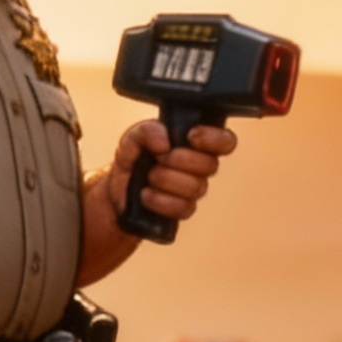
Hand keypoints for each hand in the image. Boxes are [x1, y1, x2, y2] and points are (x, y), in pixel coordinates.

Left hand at [106, 118, 236, 229]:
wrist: (116, 191)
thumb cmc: (132, 160)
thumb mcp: (132, 138)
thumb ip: (146, 130)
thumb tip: (164, 141)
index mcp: (194, 144)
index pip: (225, 141)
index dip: (215, 139)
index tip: (191, 137)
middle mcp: (199, 167)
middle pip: (210, 165)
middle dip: (180, 160)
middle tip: (157, 158)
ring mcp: (194, 190)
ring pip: (197, 187)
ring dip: (167, 180)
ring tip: (149, 177)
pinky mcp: (184, 210)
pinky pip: (184, 208)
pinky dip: (161, 200)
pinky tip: (147, 195)